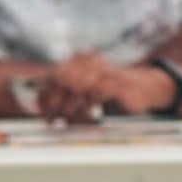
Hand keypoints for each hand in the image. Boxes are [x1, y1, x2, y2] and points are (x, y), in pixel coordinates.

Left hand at [37, 52, 170, 120]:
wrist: (143, 88)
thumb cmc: (110, 90)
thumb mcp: (86, 89)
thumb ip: (64, 93)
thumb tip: (38, 105)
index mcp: (80, 60)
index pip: (55, 74)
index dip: (45, 93)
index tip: (41, 112)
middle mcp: (91, 62)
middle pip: (63, 79)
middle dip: (54, 102)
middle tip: (52, 120)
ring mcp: (105, 71)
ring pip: (78, 86)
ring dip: (70, 108)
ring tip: (68, 121)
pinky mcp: (117, 83)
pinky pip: (96, 93)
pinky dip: (87, 108)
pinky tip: (86, 118)